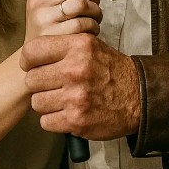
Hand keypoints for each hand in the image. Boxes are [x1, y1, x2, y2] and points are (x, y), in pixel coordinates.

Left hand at [22, 34, 140, 140]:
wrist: (139, 96)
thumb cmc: (111, 70)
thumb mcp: (90, 46)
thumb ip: (63, 46)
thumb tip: (30, 55)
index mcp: (78, 47)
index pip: (32, 51)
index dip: (28, 60)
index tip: (33, 66)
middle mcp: (75, 70)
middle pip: (32, 80)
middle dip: (40, 84)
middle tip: (54, 85)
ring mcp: (76, 97)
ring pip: (37, 102)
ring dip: (47, 104)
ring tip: (63, 99)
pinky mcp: (77, 120)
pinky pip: (46, 122)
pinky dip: (54, 120)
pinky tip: (67, 112)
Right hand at [25, 0, 101, 41]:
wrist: (36, 54)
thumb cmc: (50, 22)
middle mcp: (37, 1)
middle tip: (94, 3)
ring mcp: (43, 19)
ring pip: (83, 3)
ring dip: (96, 10)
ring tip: (94, 16)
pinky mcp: (53, 36)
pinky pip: (83, 24)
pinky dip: (93, 26)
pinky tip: (90, 29)